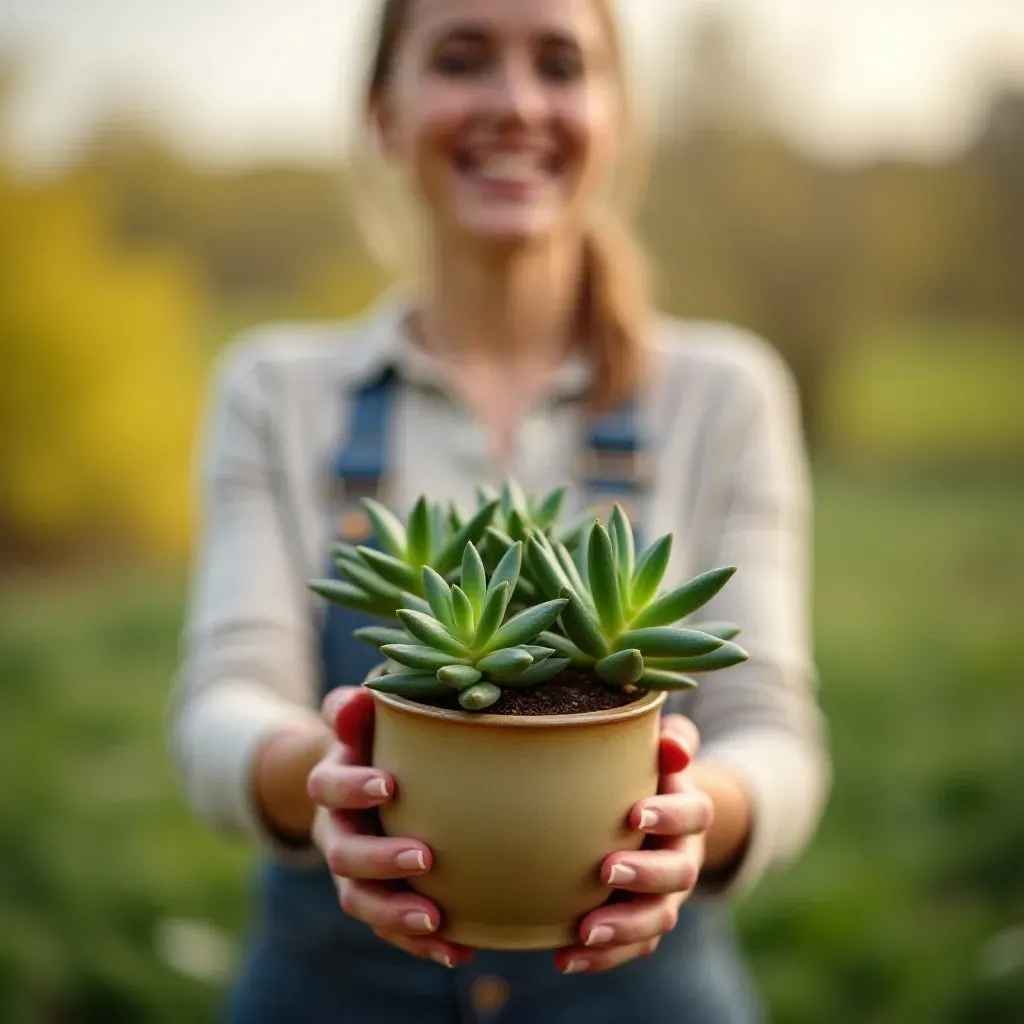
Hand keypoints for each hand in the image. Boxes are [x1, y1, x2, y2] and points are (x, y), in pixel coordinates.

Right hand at [307, 687, 474, 969]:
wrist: (365, 786)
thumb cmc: (375, 742)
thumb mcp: (364, 721)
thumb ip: (355, 710)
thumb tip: (357, 699)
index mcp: (332, 785)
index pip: (327, 786)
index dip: (352, 787)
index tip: (388, 785)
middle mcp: (336, 832)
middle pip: (342, 855)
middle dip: (379, 860)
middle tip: (424, 857)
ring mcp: (353, 873)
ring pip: (360, 902)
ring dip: (395, 913)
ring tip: (435, 920)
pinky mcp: (377, 901)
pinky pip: (391, 929)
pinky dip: (422, 945)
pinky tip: (459, 951)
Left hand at [556, 714, 712, 974]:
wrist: (654, 816)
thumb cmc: (647, 771)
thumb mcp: (662, 749)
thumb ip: (672, 739)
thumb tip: (672, 745)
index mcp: (689, 812)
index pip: (694, 814)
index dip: (670, 815)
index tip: (636, 813)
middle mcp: (683, 858)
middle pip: (679, 874)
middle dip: (645, 875)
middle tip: (606, 869)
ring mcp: (665, 896)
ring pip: (657, 920)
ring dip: (624, 928)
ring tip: (587, 929)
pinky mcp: (642, 924)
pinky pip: (630, 948)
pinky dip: (600, 958)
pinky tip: (564, 957)